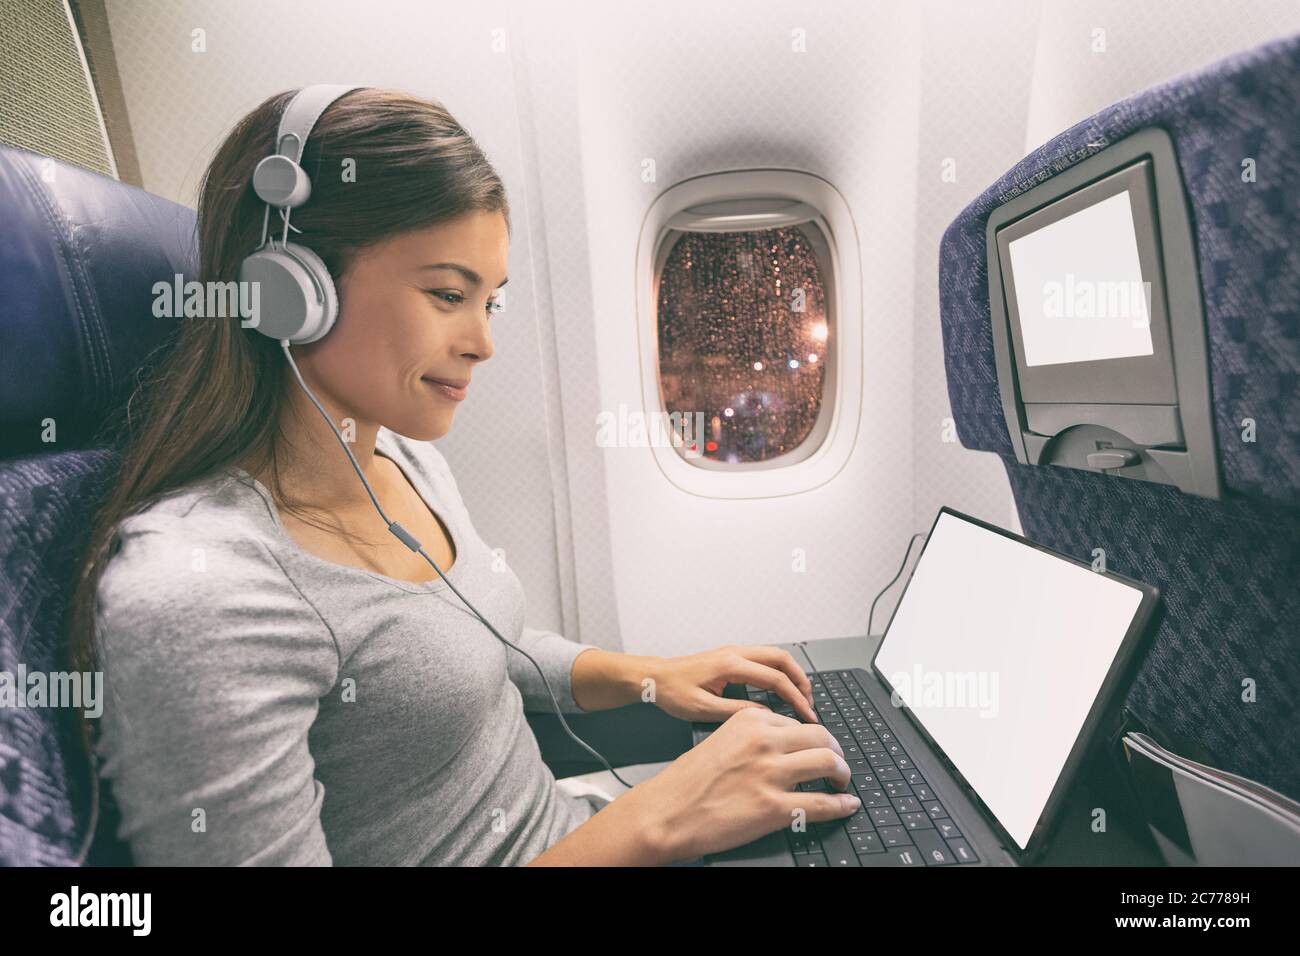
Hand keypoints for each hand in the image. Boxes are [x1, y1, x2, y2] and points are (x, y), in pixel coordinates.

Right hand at [619, 707, 860, 863]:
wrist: (667, 811)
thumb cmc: (687, 781)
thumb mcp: (720, 739)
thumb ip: (751, 736)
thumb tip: (781, 744)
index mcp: (750, 721)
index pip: (798, 722)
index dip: (813, 737)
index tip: (817, 746)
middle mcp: (764, 742)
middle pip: (822, 737)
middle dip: (836, 750)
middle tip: (837, 762)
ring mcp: (771, 774)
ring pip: (829, 763)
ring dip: (842, 773)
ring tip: (841, 781)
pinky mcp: (774, 807)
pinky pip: (822, 804)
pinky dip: (841, 805)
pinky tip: (846, 804)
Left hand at [643, 644, 817, 722]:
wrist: (655, 677)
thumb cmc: (672, 692)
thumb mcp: (703, 709)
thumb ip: (737, 712)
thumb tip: (766, 716)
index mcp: (730, 664)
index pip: (775, 678)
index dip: (795, 698)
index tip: (806, 715)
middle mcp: (735, 653)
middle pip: (781, 658)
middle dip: (801, 680)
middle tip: (810, 703)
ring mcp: (733, 652)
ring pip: (774, 656)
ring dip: (791, 674)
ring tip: (800, 696)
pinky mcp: (731, 656)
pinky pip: (763, 659)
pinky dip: (778, 671)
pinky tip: (781, 688)